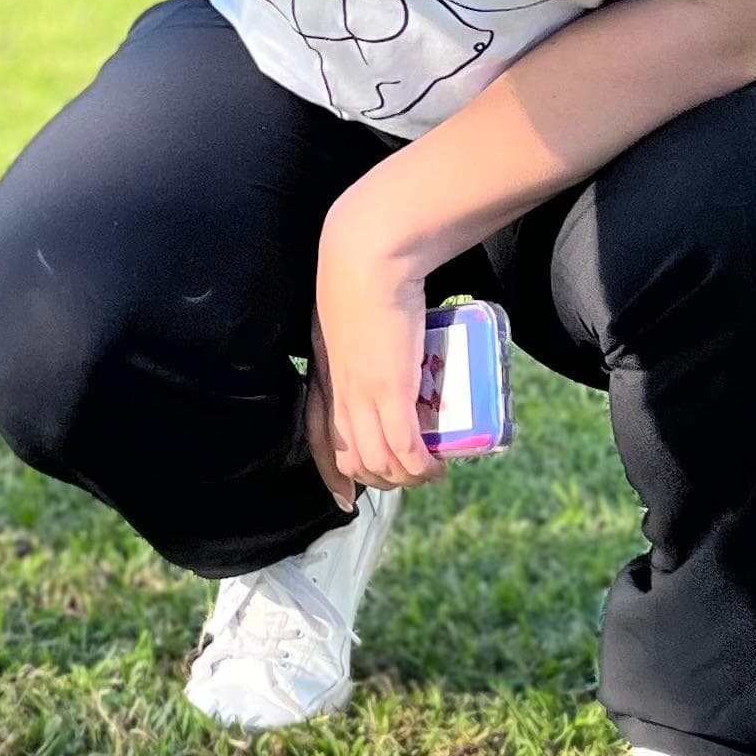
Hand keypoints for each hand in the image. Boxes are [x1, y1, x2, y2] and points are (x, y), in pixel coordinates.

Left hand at [304, 199, 436, 496]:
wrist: (368, 258)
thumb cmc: (361, 275)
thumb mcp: (346, 316)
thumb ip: (355, 335)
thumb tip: (381, 341)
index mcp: (323, 377)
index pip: (318, 440)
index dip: (332, 474)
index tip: (346, 497)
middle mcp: (338, 394)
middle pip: (352, 460)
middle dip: (381, 480)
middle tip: (410, 474)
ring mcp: (362, 395)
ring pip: (379, 462)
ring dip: (406, 478)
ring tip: (430, 470)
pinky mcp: (391, 390)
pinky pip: (405, 448)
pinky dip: (421, 466)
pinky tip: (436, 467)